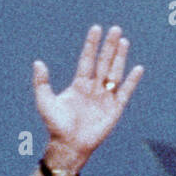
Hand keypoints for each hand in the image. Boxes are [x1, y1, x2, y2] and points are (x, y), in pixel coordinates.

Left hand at [33, 24, 142, 172]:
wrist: (68, 146)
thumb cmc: (55, 125)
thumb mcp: (45, 102)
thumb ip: (41, 83)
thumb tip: (37, 62)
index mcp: (79, 85)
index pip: (87, 60)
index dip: (91, 45)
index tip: (96, 29)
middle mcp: (93, 88)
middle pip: (103, 62)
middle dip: (109, 46)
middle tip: (115, 29)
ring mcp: (105, 97)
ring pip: (114, 72)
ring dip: (120, 57)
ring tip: (123, 41)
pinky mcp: (114, 109)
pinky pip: (124, 92)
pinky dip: (131, 81)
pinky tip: (137, 68)